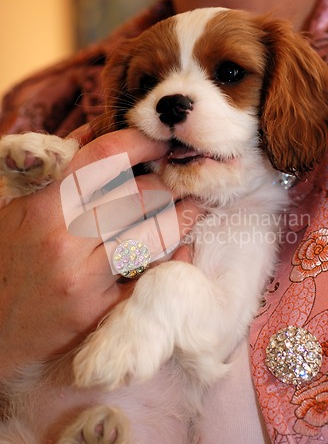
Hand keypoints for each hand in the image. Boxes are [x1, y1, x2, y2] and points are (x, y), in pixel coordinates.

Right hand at [0, 127, 201, 378]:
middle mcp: (67, 241)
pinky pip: (152, 278)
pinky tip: (185, 247)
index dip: (142, 141)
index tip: (161, 140)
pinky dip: (176, 259)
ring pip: (155, 234)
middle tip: (181, 175)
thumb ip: (59, 168)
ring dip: (182, 215)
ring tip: (193, 204)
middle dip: (168, 180)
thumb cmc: (5, 262)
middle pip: (139, 194)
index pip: (105, 157)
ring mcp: (87, 280)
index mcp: (44, 208)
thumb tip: (95, 131)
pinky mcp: (102, 312)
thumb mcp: (20, 208)